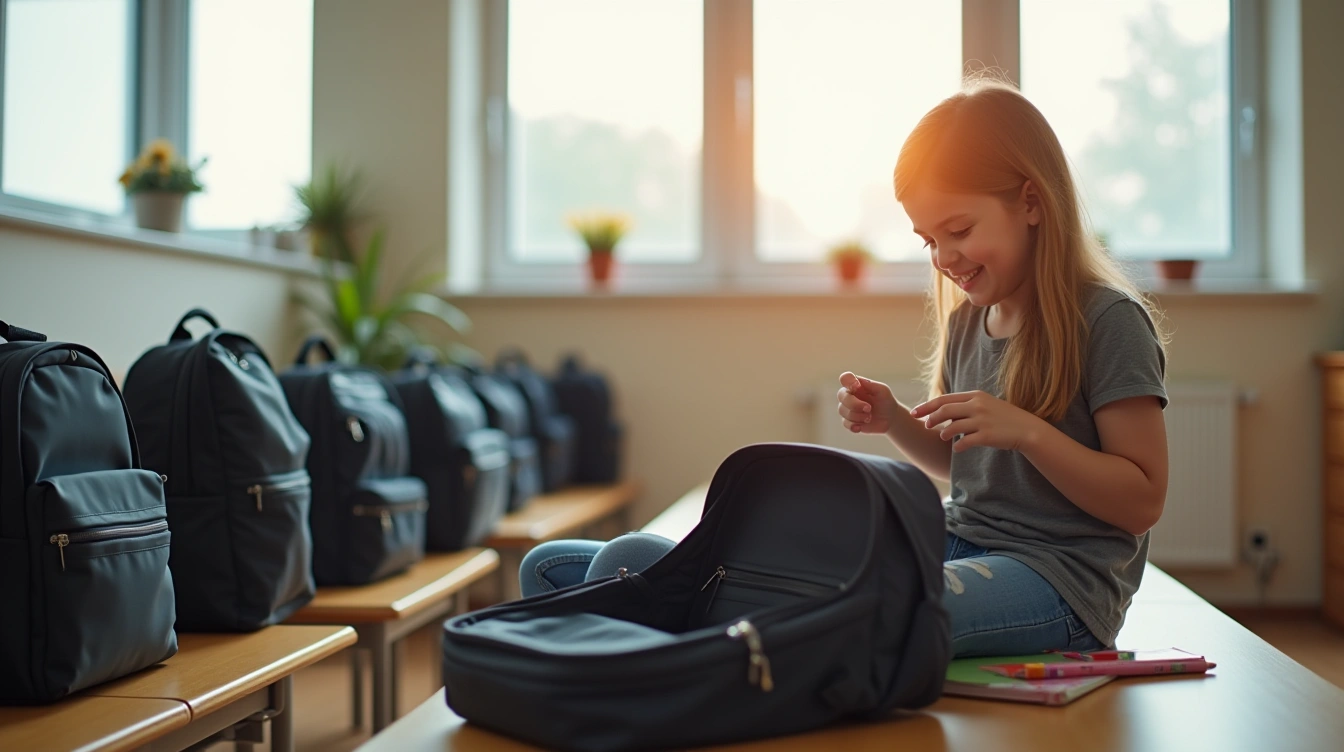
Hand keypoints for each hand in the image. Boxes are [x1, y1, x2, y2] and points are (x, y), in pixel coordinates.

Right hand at [836, 372, 899, 434]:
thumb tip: (857, 381)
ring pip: (843, 411)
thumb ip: (870, 384)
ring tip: (869, 418)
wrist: (890, 418)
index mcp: (855, 385)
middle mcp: (849, 396)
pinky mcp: (850, 422)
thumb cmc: (885, 400)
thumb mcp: (882, 390)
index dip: (848, 381)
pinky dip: (853, 426)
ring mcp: (848, 409)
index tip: (857, 386)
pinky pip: (845, 423)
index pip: (845, 378)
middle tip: (869, 408)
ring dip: (857, 416)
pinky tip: (860, 427)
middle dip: (854, 403)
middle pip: (841, 396)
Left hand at [909, 390, 1043, 452]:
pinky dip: (957, 445)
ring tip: (942, 437)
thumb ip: (965, 406)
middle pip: (945, 410)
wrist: (1027, 429)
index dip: (927, 406)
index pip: (945, 399)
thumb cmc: (1003, 418)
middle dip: (930, 418)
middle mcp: (977, 406)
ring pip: (952, 426)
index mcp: (975, 396)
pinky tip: (957, 447)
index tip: (915, 413)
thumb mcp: (985, 405)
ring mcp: (982, 420)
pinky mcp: (987, 435)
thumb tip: (943, 412)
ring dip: (943, 433)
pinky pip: (965, 441)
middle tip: (925, 426)